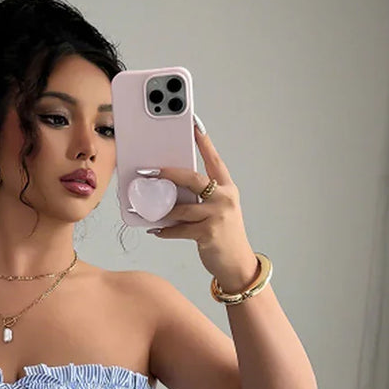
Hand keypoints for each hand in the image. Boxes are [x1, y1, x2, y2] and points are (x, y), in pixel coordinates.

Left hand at [145, 116, 259, 291]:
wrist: (237, 262)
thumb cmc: (224, 234)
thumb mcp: (219, 210)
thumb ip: (202, 197)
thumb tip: (173, 190)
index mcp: (227, 188)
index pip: (214, 160)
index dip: (203, 142)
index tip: (193, 125)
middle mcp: (224, 198)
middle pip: (193, 179)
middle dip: (170, 174)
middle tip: (153, 172)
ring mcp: (217, 216)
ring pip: (182, 208)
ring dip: (164, 211)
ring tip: (151, 211)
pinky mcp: (208, 234)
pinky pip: (179, 230)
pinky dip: (165, 231)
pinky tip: (156, 230)